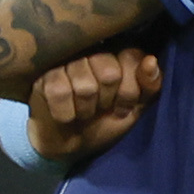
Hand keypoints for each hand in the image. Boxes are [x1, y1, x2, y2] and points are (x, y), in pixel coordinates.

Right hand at [28, 47, 158, 160]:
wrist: (69, 144)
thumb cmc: (105, 120)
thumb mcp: (136, 107)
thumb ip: (150, 85)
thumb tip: (150, 61)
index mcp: (116, 51)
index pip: (132, 57)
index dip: (130, 90)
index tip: (122, 106)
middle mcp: (90, 49)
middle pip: (109, 74)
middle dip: (107, 102)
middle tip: (99, 109)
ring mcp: (64, 61)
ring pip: (85, 86)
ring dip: (86, 110)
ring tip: (82, 112)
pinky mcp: (42, 76)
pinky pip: (60, 93)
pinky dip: (66, 114)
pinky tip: (66, 115)